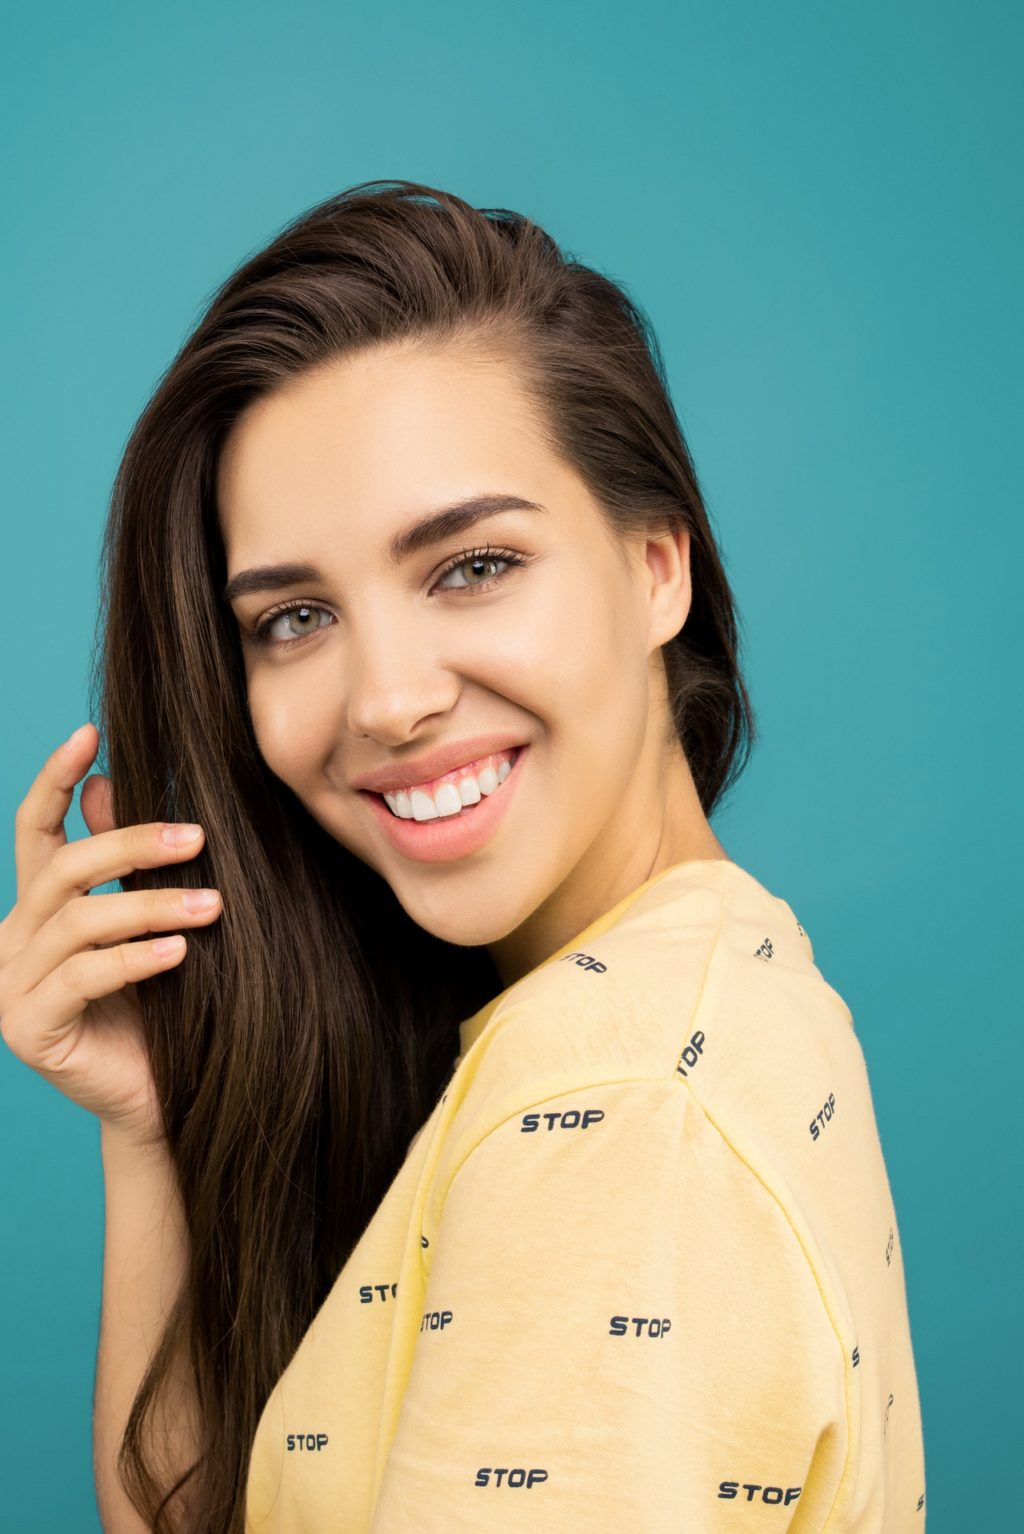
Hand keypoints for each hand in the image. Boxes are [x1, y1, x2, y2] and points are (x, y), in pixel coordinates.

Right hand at [0, 723, 221, 1149]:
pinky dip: (135, 959)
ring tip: (213, 905)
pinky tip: (180, 953)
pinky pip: (82, 978)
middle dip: (131, 844)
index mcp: (39, 908)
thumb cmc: (164, 1007)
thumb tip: (108, 782)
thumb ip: (124, 865)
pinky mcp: (29, 1028)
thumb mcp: (148, 924)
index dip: (55, 778)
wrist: (164, 1097)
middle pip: (63, 868)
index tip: (89, 733)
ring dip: (151, 906)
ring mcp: (12, 986)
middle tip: (197, 837)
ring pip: (79, 921)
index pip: (35, 829)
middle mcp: (14, 940)